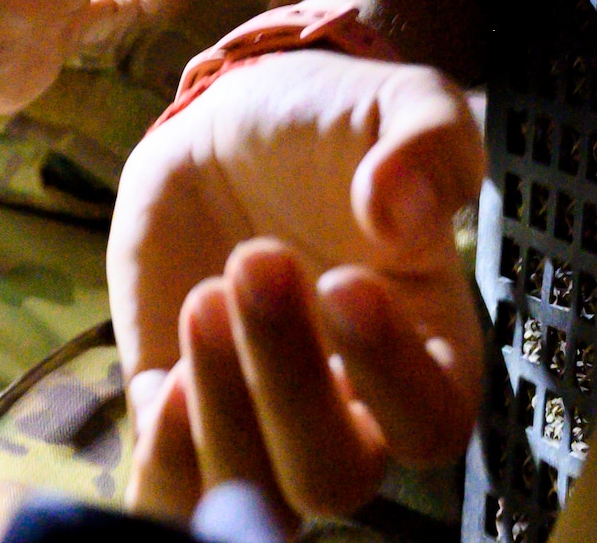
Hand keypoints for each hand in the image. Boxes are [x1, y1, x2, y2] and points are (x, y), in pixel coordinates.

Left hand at [108, 47, 484, 523]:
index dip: (391, 375)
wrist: (231, 120)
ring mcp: (257, 412)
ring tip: (204, 298)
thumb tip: (400, 209)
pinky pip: (172, 483)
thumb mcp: (401, 104)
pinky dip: (165, 459)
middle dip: (287, 382)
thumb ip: (429, 145)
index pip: (431, 422)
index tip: (345, 282)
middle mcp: (348, 407)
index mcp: (425, 352)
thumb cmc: (332, 124)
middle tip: (255, 261)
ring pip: (253, 491)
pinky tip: (165, 384)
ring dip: (221, 413)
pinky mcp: (175, 398)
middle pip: (333, 475)